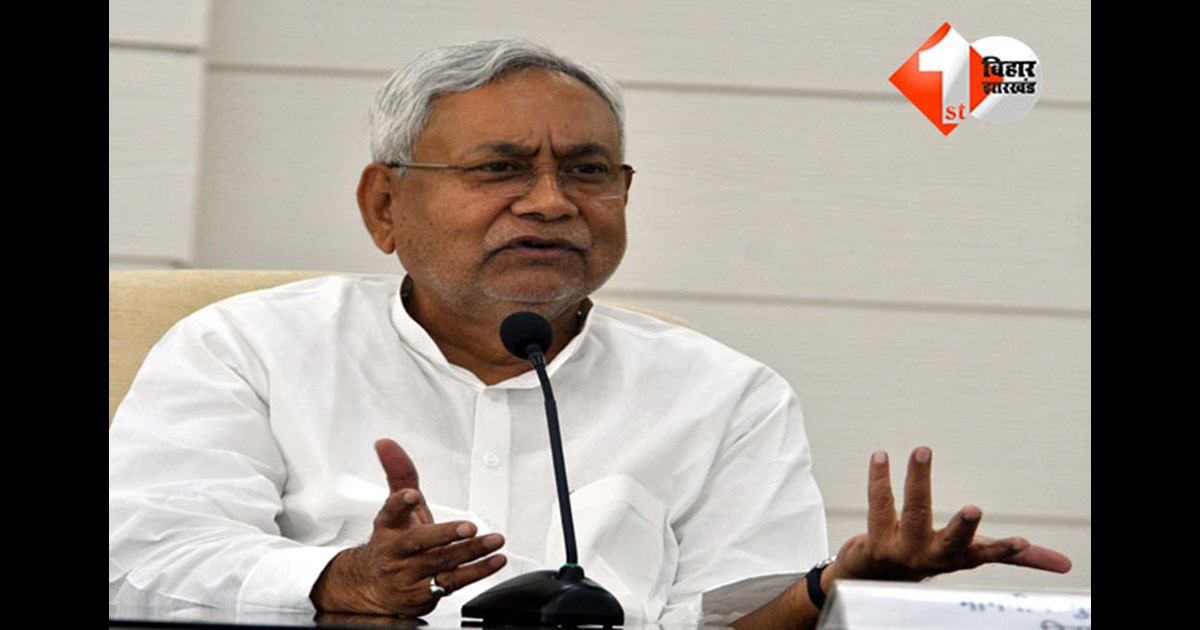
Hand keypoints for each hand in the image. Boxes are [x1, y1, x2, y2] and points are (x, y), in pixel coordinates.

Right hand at [309, 439, 507, 615]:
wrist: (375, 588)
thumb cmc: (393, 543)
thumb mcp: (394, 508)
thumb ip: (398, 474)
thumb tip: (386, 443)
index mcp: (388, 527)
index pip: (390, 513)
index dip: (401, 504)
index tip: (413, 495)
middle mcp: (397, 552)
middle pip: (420, 542)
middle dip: (444, 534)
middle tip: (468, 527)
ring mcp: (410, 574)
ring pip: (442, 562)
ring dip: (471, 552)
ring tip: (493, 540)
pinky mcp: (425, 593)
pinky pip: (454, 582)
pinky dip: (478, 571)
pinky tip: (495, 559)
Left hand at [827, 447, 1071, 584]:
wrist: (873, 580)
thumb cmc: (930, 558)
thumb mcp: (969, 556)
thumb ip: (1009, 555)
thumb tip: (1064, 564)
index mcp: (959, 557)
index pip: (986, 554)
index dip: (1005, 549)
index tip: (1023, 542)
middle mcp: (932, 557)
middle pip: (950, 542)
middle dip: (963, 528)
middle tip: (974, 510)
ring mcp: (903, 550)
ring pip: (913, 512)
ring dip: (919, 481)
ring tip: (924, 451)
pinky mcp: (875, 541)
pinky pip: (880, 503)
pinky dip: (880, 478)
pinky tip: (881, 456)